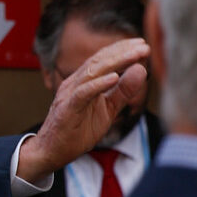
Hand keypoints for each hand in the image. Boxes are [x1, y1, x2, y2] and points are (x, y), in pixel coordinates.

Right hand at [17, 38, 149, 181]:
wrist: (51, 152)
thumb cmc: (77, 131)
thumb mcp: (107, 110)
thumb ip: (123, 91)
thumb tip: (141, 70)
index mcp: (82, 81)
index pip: (102, 59)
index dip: (121, 49)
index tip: (142, 44)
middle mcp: (74, 83)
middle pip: (99, 61)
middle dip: (122, 51)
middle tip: (144, 45)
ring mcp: (68, 94)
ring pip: (92, 72)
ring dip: (115, 62)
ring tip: (135, 55)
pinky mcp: (67, 108)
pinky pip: (83, 93)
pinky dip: (98, 84)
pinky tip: (114, 77)